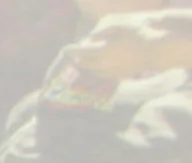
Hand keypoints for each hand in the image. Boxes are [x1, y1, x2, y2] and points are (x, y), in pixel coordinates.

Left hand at [59, 15, 185, 80]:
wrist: (158, 47)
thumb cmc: (138, 30)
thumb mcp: (115, 23)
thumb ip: (99, 31)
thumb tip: (89, 39)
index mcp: (101, 51)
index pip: (79, 52)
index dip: (72, 50)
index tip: (67, 48)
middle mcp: (103, 65)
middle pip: (83, 64)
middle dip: (79, 59)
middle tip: (75, 55)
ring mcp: (112, 72)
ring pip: (93, 71)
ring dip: (88, 66)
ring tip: (87, 61)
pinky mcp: (120, 76)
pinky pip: (104, 74)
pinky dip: (99, 70)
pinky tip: (101, 66)